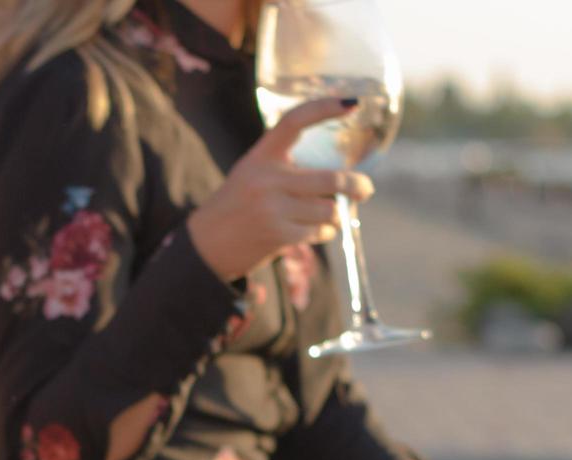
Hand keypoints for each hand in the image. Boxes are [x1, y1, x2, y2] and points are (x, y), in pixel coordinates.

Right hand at [188, 97, 374, 281]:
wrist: (206, 245)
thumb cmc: (236, 206)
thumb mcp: (252, 174)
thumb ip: (286, 169)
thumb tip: (339, 179)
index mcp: (260, 156)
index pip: (294, 121)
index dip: (324, 108)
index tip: (351, 103)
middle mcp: (266, 179)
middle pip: (330, 179)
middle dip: (357, 187)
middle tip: (365, 189)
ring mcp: (273, 209)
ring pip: (329, 209)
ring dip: (334, 215)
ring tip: (324, 217)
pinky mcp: (278, 235)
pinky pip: (320, 232)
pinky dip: (324, 232)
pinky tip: (313, 231)